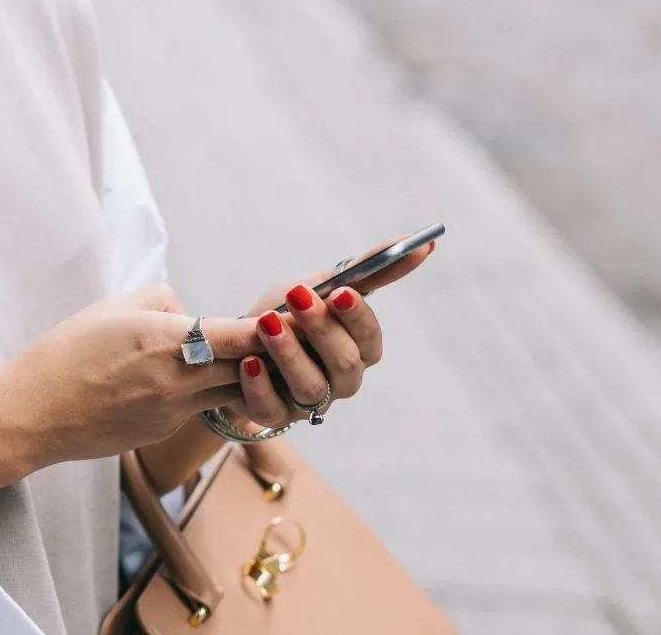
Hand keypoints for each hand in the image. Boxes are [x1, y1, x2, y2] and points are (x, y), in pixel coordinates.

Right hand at [2, 286, 265, 465]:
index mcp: (163, 339)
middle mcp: (176, 380)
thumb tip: (190, 312)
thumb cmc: (67, 351)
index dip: (273, 328)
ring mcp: (173, 411)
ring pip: (232, 393)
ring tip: (252, 357)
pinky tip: (190, 379)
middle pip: (249, 370)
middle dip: (271, 355)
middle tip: (291, 338)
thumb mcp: (114, 308)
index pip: (239, 335)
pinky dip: (206, 392)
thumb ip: (162, 302)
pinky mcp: (164, 431)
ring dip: (244, 376)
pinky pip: (200, 407)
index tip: (294, 315)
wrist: (34, 412)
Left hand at [233, 238, 433, 429]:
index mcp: (359, 349)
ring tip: (266, 323)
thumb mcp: (321, 284)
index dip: (356, 316)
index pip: (369, 338)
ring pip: (309, 387)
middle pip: (344, 362)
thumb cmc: (289, 311)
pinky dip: (259, 384)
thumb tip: (423, 243)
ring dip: (288, 353)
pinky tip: (248, 361)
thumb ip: (367, 268)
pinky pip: (270, 408)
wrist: (237, 343)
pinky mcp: (274, 415)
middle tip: (297, 295)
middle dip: (322, 328)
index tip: (338, 291)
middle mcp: (341, 380)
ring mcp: (309, 403)